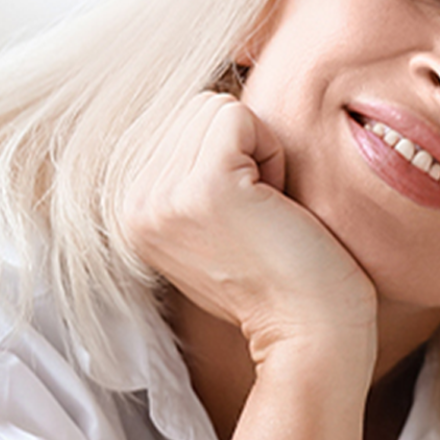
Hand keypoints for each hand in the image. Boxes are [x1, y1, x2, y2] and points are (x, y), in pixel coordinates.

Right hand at [121, 93, 375, 366]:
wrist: (311, 330)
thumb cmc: (281, 278)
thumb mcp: (212, 223)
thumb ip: (186, 174)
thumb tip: (200, 112)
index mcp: (129, 210)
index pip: (177, 124)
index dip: (228, 159)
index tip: (242, 221)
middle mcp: (133, 203)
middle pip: (194, 109)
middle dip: (243, 151)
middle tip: (259, 217)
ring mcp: (163, 195)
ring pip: (216, 109)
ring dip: (259, 153)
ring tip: (266, 213)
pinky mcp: (205, 186)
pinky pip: (240, 116)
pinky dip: (273, 152)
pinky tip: (277, 205)